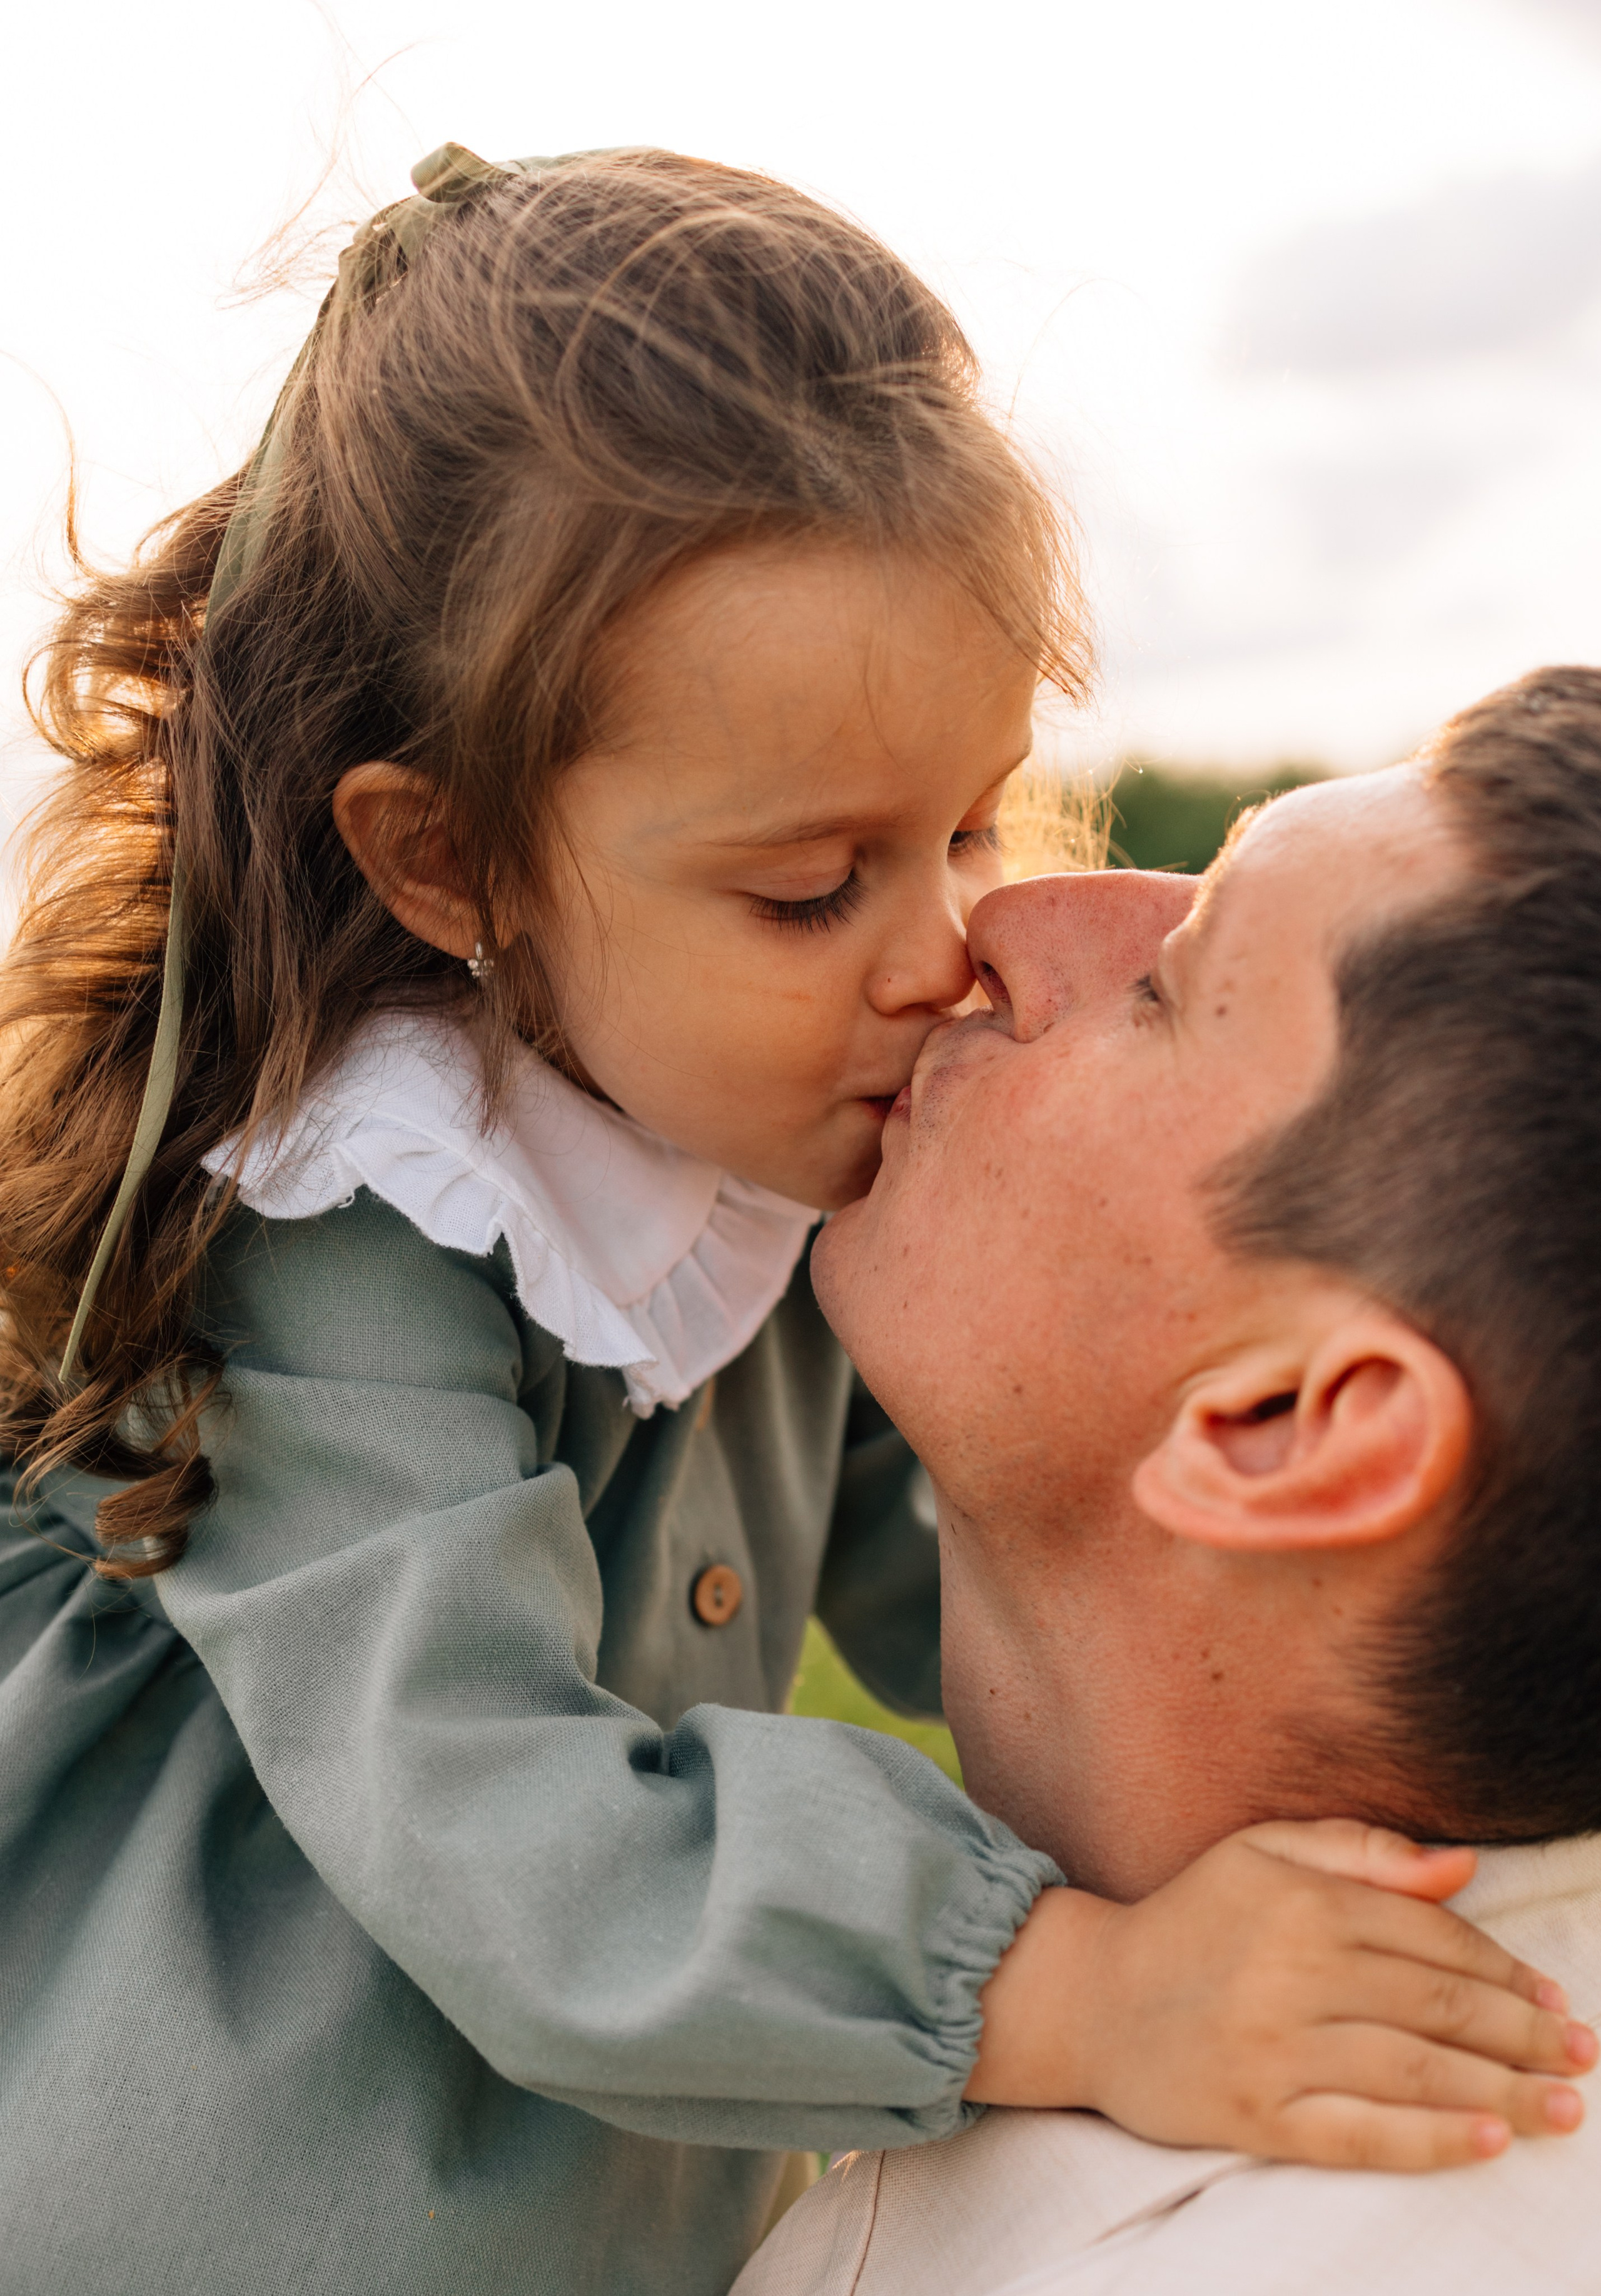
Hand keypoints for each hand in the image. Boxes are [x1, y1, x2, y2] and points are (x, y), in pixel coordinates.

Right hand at [964, 1818, 1597, 2169]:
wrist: (1089, 1998)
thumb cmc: (1190, 1919)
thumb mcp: (1263, 1851)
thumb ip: (1362, 1851)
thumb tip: (1462, 1866)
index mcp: (1302, 1902)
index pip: (1431, 1939)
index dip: (1502, 1970)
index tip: (1551, 1998)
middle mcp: (1294, 1973)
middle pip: (1438, 2009)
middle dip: (1525, 2036)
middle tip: (1582, 2055)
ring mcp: (1276, 2049)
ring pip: (1416, 2073)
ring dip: (1504, 2092)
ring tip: (1564, 2107)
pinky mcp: (1258, 2116)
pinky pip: (1363, 2135)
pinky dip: (1433, 2140)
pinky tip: (1489, 2140)